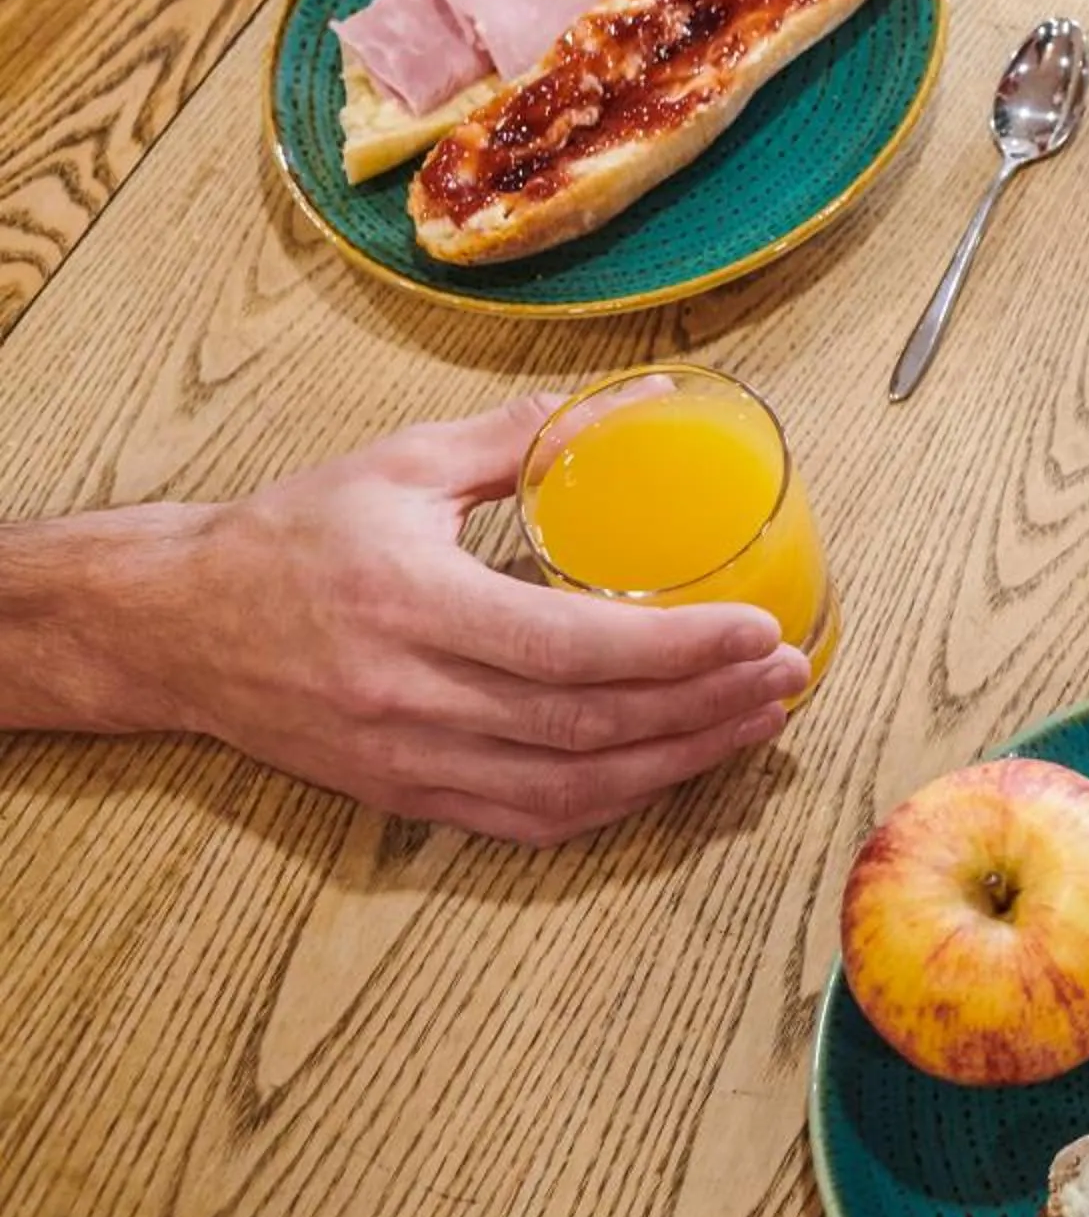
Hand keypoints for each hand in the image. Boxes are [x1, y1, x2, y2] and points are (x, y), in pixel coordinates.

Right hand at [147, 398, 813, 844]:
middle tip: (789, 674)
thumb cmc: (288, 535)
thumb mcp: (401, 465)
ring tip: (756, 722)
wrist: (171, 627)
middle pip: (587, 728)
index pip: (572, 648)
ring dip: (678, 762)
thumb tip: (640, 397)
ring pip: (569, 788)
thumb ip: (522, 437)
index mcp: (411, 604)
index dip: (677, 648)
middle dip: (705, 706)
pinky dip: (614, 802)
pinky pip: (528, 819)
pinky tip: (675, 767)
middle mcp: (409, 696)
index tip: (760, 629)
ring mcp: (405, 759)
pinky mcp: (403, 797)